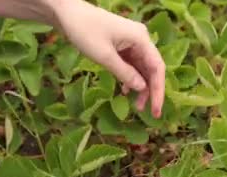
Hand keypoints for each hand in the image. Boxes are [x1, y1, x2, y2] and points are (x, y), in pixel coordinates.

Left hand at [53, 0, 165, 117]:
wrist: (67, 14)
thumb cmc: (85, 32)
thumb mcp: (105, 57)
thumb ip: (125, 74)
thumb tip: (142, 88)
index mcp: (140, 38)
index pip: (157, 68)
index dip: (158, 91)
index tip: (156, 110)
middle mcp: (140, 39)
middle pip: (151, 69)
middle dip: (149, 91)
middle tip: (146, 112)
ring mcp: (130, 41)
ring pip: (141, 68)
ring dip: (139, 86)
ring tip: (135, 105)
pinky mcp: (121, 44)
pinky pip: (131, 64)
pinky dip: (129, 77)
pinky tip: (125, 90)